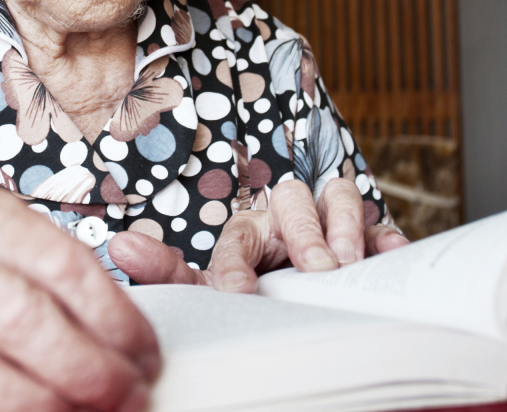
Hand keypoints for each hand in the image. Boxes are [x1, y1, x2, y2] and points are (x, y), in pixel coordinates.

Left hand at [109, 177, 407, 293]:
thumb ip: (167, 272)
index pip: (236, 238)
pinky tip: (388, 253)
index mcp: (246, 232)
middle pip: (292, 201)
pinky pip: (381, 223)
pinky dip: (385, 236)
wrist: (299, 311)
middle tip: (315, 269)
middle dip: (304, 232)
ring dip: (342, 226)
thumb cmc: (250, 293)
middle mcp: (287, 219)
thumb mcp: (208, 291)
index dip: (237, 264)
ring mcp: (330, 223)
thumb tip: (118, 246)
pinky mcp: (369, 236)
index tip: (240, 294)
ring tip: (346, 262)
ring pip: (336, 195)